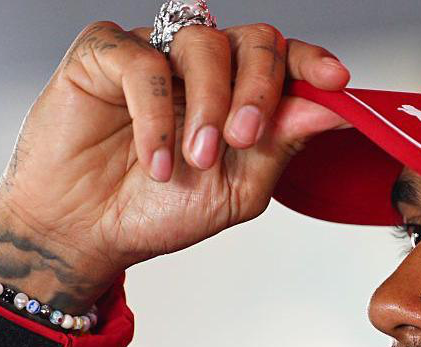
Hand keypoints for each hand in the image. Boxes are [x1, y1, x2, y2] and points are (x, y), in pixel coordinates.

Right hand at [0, 21, 349, 312]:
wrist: (86, 234)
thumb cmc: (159, 209)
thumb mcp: (238, 188)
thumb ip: (282, 143)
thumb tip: (334, 109)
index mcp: (239, 92)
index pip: (285, 58)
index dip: (312, 62)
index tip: (334, 81)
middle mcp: (202, 66)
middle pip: (254, 39)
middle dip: (258, 88)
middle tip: (243, 138)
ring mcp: (155, 54)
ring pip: (203, 43)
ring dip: (207, 105)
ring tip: (195, 159)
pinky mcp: (103, 54)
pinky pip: (144, 62)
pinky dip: (156, 115)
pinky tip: (157, 159)